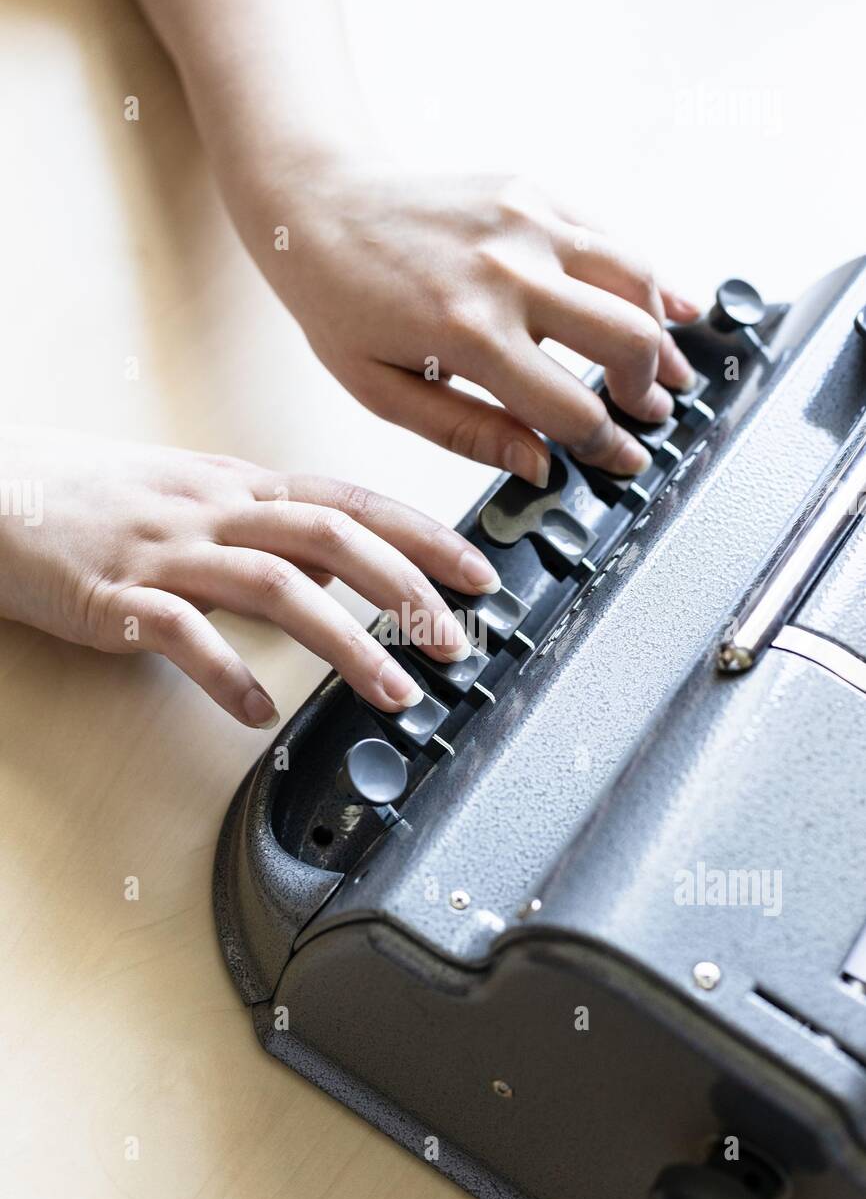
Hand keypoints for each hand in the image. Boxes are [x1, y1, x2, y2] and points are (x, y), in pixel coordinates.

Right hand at [0, 429, 498, 726]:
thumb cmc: (92, 497)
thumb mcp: (194, 497)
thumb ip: (267, 526)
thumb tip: (338, 564)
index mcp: (237, 485)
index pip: (350, 500)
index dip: (422, 535)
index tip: (480, 571)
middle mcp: (213, 510)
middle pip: (328, 536)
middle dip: (405, 588)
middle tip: (458, 641)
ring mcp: (165, 551)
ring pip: (273, 585)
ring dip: (345, 642)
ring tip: (395, 692)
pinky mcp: (114, 596)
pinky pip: (179, 634)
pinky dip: (226, 674)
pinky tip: (259, 713)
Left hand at [251, 165, 699, 483]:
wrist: (315, 204)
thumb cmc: (339, 302)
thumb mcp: (383, 392)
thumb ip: (468, 433)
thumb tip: (539, 466)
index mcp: (469, 335)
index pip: (572, 408)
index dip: (609, 445)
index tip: (625, 461)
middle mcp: (508, 274)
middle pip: (626, 340)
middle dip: (648, 390)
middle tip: (649, 416)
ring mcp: (526, 224)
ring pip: (635, 280)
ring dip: (664, 333)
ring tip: (670, 370)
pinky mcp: (531, 193)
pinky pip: (613, 236)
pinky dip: (652, 275)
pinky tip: (673, 306)